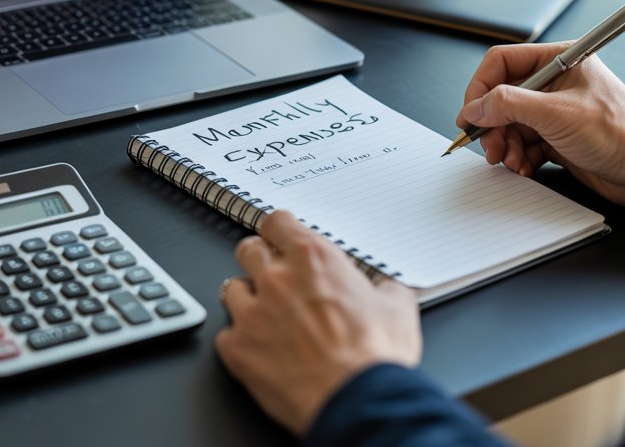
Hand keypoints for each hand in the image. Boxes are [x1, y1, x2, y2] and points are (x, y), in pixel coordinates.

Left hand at [214, 210, 420, 435]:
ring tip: (267, 319)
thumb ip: (385, 289)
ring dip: (248, 300)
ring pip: (232, 288)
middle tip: (275, 280)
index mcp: (313, 259)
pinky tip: (260, 352)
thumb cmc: (375, 358)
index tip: (281, 240)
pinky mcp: (237, 348)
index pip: (277, 223)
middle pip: (248, 250)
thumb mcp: (398, 310)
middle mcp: (277, 278)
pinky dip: (240, 342)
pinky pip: (226, 335)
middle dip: (259, 261)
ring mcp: (253, 312)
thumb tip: (387, 291)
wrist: (357, 401)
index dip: (279, 232)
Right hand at [456, 42, 624, 218]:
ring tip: (511, 161)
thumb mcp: (557, 113)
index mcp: (559, 61)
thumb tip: (475, 107)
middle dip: (493, 124)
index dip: (480, 88)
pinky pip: (525, 144)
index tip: (470, 114)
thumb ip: (509, 105)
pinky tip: (525, 167)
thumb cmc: (624, 133)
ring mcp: (557, 112)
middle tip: (490, 146)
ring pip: (511, 124)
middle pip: (502, 97)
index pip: (502, 63)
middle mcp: (555, 83)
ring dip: (506, 145)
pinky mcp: (560, 138)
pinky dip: (519, 157)